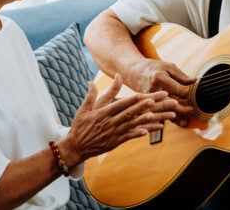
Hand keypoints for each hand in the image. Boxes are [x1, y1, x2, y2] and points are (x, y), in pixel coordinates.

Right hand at [59, 74, 177, 166]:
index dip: (130, 100)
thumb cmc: (79, 127)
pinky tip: (147, 132)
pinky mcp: (114, 142)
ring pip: (130, 125)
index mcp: (102, 113)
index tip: (141, 94)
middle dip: (142, 106)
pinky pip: (128, 137)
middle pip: (128, 113)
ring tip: (154, 115)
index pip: (119, 105)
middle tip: (154, 100)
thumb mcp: (83, 109)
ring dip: (143, 120)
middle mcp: (109, 123)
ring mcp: (112, 133)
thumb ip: (91, 95)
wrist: (75, 147)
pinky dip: (137, 134)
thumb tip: (91, 81)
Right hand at [127, 59, 195, 124]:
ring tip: (185, 122)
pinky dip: (166, 120)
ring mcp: (147, 99)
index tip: (197, 99)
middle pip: (169, 103)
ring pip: (163, 112)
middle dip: (182, 110)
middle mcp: (152, 90)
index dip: (188, 95)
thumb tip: (194, 81)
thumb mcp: (169, 67)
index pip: (177, 90)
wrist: (135, 71)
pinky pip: (156, 114)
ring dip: (174, 119)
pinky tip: (173, 123)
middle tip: (192, 111)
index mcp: (160, 79)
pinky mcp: (144, 105)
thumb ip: (181, 75)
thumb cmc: (155, 68)